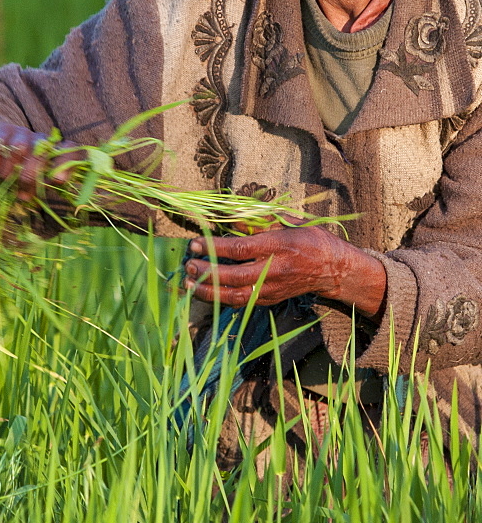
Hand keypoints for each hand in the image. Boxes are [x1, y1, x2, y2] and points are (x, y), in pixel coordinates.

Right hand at [0, 123, 84, 201]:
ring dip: (11, 168)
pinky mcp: (4, 128)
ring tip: (5, 179)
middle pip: (41, 152)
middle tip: (22, 193)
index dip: (65, 163)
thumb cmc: (21, 179)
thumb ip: (44, 185)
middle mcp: (42, 140)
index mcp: (56, 153)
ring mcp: (23, 132)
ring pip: (20, 147)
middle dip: (30, 176)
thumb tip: (50, 183)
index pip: (70, 150)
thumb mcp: (36, 186)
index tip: (57, 180)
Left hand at [183, 226, 386, 318]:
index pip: (242, 249)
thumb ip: (259, 220)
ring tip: (188, 283)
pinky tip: (204, 293)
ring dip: (209, 292)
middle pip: (235, 276)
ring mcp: (273, 289)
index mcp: (279, 247)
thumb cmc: (310, 239)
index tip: (195, 244)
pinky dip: (222, 300)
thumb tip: (231, 219)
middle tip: (187, 265)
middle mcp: (275, 270)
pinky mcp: (271, 300)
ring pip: (237, 296)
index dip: (216, 248)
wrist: (334, 269)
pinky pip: (243, 303)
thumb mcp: (289, 221)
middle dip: (207, 273)